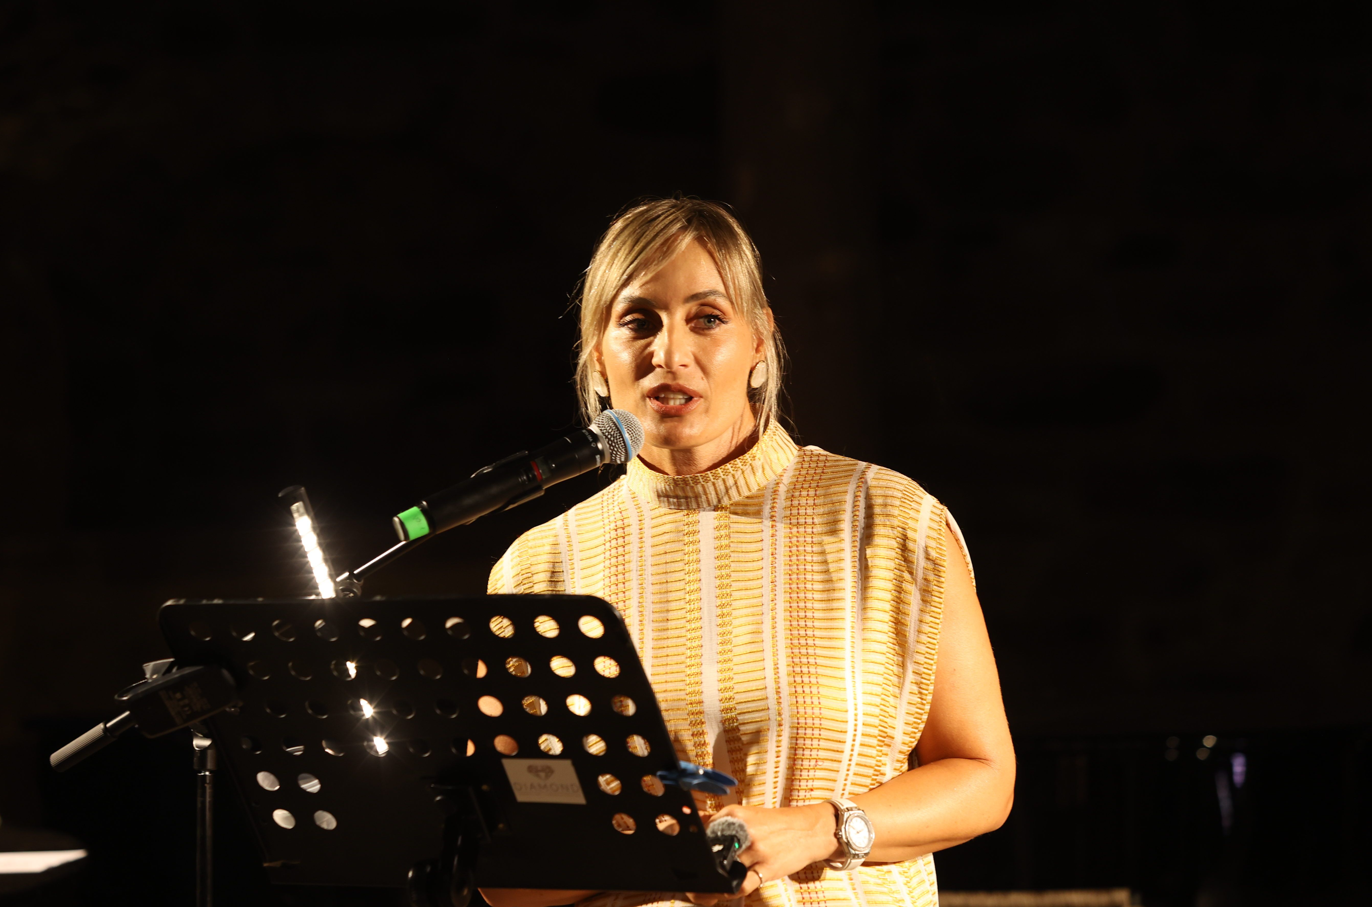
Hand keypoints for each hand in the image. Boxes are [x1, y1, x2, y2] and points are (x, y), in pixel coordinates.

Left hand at [685, 803, 836, 904]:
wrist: (810, 830)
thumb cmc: (777, 824)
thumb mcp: (749, 814)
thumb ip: (723, 820)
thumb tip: (697, 823)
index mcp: (736, 814)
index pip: (704, 830)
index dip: (692, 846)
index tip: (683, 858)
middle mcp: (744, 830)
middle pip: (710, 851)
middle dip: (697, 867)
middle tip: (687, 878)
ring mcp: (756, 849)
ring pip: (723, 870)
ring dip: (708, 884)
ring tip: (697, 893)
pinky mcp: (766, 868)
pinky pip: (741, 883)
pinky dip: (728, 891)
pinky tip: (720, 895)